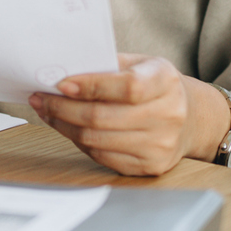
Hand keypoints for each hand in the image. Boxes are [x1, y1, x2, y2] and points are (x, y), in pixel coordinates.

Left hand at [31, 55, 224, 177]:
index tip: (60, 83)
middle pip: (103, 118)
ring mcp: (160, 145)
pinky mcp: (150, 166)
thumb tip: (61, 71)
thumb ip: (106, 66)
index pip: (126, 87)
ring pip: (97, 140)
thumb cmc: (154, 86)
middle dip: (63, 108)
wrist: (189, 118)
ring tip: (48, 112)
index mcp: (165, 81)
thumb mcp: (139, 64)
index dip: (89, 86)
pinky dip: (79, 142)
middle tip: (40, 98)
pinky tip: (68, 128)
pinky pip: (102, 157)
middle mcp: (168, 115)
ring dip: (64, 126)